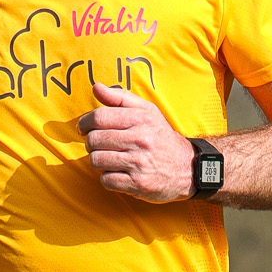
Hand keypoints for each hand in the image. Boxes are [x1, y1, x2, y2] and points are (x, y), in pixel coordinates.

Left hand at [77, 84, 196, 201]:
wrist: (187, 168)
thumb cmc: (161, 138)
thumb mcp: (147, 112)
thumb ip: (120, 98)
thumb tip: (96, 87)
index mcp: (142, 119)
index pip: (99, 117)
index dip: (85, 123)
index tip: (83, 128)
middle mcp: (141, 139)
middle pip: (94, 140)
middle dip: (91, 144)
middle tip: (99, 145)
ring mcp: (139, 163)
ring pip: (97, 160)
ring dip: (98, 161)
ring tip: (109, 158)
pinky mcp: (138, 183)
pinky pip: (106, 180)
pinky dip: (107, 177)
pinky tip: (118, 172)